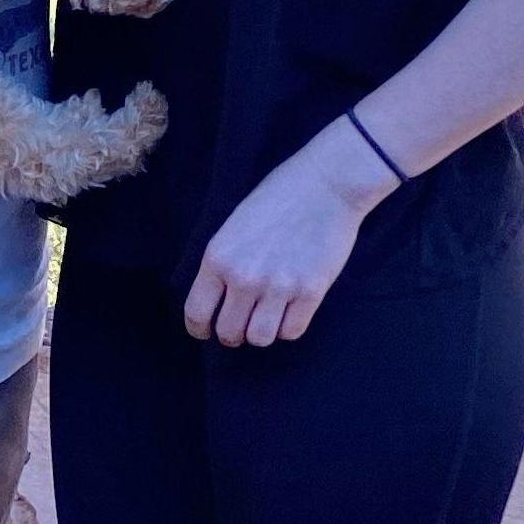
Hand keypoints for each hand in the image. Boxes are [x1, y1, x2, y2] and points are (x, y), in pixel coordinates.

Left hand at [184, 125, 392, 346]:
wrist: (326, 184)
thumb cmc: (278, 198)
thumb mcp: (233, 227)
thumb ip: (223, 264)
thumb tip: (217, 300)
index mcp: (218, 258)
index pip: (197, 314)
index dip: (200, 329)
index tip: (207, 331)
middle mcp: (244, 277)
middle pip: (230, 333)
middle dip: (233, 333)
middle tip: (242, 323)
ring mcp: (278, 287)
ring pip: (260, 338)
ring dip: (262, 332)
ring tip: (267, 316)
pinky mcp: (310, 292)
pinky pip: (292, 332)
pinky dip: (289, 326)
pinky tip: (290, 310)